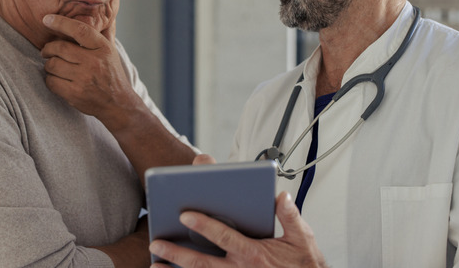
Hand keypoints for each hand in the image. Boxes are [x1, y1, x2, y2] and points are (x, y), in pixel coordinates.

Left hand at [40, 14, 140, 126]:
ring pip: (52, 65)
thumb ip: (100, 34)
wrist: (119, 104)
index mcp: (103, 48)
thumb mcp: (110, 51)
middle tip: (47, 51)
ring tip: (55, 66)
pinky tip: (57, 79)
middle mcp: (94, 62)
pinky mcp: (75, 94)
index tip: (47, 19)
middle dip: (48, 48)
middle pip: (59, 48)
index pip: (79, 30)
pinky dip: (50, 79)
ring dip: (49, 65)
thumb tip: (92, 12)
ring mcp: (84, 79)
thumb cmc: (111, 74)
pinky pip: (51, 81)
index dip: (60, 22)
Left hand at [149, 191, 327, 267]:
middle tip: (156, 241)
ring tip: (155, 263)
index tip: (185, 214)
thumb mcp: (302, 238)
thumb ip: (290, 216)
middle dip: (177, 252)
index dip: (205, 226)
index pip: (224, 237)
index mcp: (254, 254)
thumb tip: (280, 196)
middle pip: (202, 262)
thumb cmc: (304, 265)